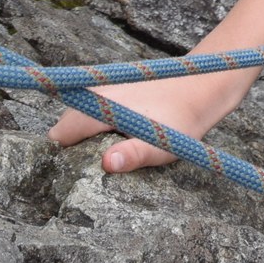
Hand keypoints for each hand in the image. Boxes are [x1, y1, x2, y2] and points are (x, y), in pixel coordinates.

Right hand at [48, 68, 256, 172]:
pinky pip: (95, 113)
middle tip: (101, 166)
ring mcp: (104, 89)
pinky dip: (100, 127)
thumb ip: (132, 155)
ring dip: (89, 139)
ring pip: (82, 119)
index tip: (76, 174)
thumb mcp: (159, 144)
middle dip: (75, 149)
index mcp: (98, 104)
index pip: (60, 135)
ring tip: (115, 154)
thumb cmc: (181, 120)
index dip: (62, 157)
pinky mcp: (114, 92)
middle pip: (68, 127)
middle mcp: (96, 92)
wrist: (203, 88)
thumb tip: (106, 164)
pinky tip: (123, 139)